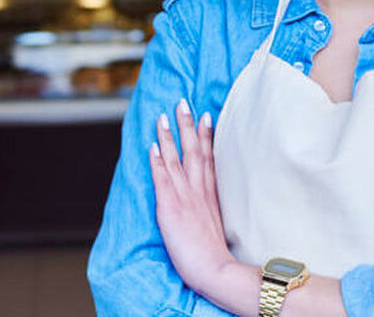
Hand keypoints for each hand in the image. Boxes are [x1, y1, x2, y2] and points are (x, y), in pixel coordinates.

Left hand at [148, 99, 234, 295]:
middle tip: (182, 102)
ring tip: (162, 116)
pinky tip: (152, 145)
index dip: (206, 135)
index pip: (209, 158)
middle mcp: (199, 191)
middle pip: (194, 151)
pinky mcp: (170, 207)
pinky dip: (157, 160)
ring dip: (168, 136)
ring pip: (176, 159)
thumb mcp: (220, 226)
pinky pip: (162, 178)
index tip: (206, 115)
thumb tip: (212, 202)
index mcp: (211, 195)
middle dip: (187, 125)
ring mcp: (185, 197)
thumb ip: (214, 209)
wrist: (216, 270)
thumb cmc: (217, 255)